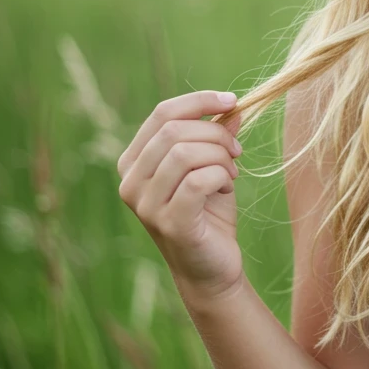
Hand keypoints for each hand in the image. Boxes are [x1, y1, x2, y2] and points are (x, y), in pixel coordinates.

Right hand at [117, 90, 245, 303]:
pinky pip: (197, 180)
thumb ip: (217, 136)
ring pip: (185, 153)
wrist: (212, 267)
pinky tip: (226, 188)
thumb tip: (231, 106)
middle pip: (174, 130)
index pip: (162, 113)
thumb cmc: (210, 213)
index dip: (199, 101)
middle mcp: (131, 182)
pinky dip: (220, 177)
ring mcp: (145, 205)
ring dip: (220, 157)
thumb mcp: (213, 166)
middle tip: (237, 152)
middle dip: (216, 134)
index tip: (232, 101)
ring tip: (231, 173)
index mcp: (135, 162)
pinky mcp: (168, 223)